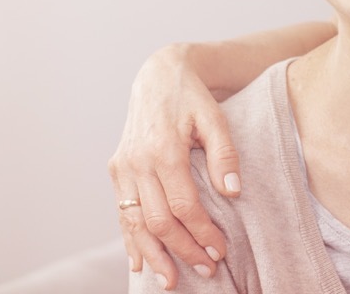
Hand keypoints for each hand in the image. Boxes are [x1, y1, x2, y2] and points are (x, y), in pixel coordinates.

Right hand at [109, 44, 240, 289]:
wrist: (158, 76)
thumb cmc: (191, 98)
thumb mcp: (215, 117)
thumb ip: (224, 154)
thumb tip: (233, 192)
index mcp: (164, 148)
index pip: (183, 205)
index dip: (202, 232)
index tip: (220, 250)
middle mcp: (138, 161)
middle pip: (158, 220)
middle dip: (183, 249)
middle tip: (206, 268)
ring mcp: (124, 166)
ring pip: (134, 222)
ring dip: (154, 254)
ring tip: (170, 281)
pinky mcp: (117, 169)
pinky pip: (122, 211)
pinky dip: (129, 239)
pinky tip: (139, 262)